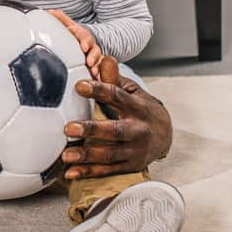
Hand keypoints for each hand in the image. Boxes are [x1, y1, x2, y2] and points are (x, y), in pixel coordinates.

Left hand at [47, 9, 103, 77]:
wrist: (82, 40)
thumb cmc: (72, 33)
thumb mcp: (67, 24)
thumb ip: (59, 18)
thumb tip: (49, 11)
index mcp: (81, 35)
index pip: (84, 36)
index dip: (84, 41)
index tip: (83, 47)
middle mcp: (89, 44)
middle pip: (94, 49)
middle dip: (92, 55)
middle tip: (89, 62)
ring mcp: (93, 54)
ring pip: (98, 60)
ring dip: (96, 66)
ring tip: (93, 72)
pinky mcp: (95, 63)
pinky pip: (99, 68)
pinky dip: (98, 74)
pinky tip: (96, 78)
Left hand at [61, 56, 171, 178]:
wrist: (166, 136)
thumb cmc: (141, 109)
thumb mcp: (133, 91)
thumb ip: (115, 79)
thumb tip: (103, 58)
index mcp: (137, 107)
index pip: (117, 96)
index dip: (99, 90)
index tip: (79, 86)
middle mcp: (138, 130)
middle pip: (115, 130)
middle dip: (91, 130)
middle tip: (68, 128)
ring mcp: (135, 151)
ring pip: (110, 154)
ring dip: (86, 155)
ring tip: (65, 154)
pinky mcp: (131, 167)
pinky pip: (108, 171)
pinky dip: (89, 173)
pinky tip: (70, 172)